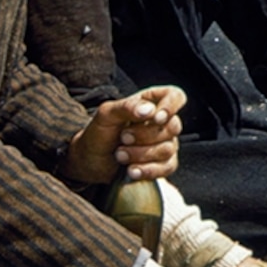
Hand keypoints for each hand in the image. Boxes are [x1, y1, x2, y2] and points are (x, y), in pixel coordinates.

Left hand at [67, 85, 184, 186]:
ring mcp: (165, 143)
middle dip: (145, 136)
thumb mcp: (106, 114)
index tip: (156, 118)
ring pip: (168, 149)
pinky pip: (167, 168)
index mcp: (151, 102)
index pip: (175, 96)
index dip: (171, 106)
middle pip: (172, 127)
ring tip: (120, 155)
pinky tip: (131, 170)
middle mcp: (162, 122)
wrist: (91, 160)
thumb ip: (127, 107)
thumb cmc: (100, 132)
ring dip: (141, 154)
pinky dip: (148, 170)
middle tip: (123, 138)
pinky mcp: (163, 164)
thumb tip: (149, 110)